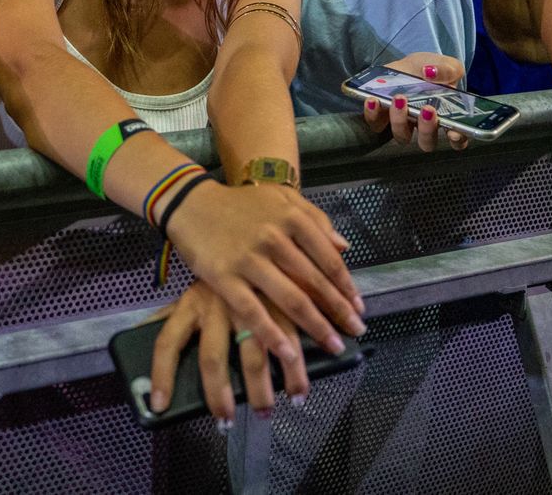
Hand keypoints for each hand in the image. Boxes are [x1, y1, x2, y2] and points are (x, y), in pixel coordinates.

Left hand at [149, 283, 307, 424]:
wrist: (252, 228)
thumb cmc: (218, 271)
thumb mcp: (192, 289)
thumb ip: (169, 313)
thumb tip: (136, 334)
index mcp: (190, 303)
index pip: (168, 342)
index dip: (161, 375)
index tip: (159, 406)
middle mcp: (217, 306)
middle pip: (213, 358)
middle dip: (218, 395)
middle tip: (225, 421)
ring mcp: (250, 305)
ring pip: (253, 355)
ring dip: (261, 390)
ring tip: (265, 413)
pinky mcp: (279, 303)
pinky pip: (287, 341)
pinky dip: (296, 369)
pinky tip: (298, 389)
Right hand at [164, 181, 361, 367]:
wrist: (192, 203)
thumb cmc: (242, 205)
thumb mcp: (282, 198)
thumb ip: (315, 219)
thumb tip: (344, 247)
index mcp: (291, 218)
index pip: (328, 258)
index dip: (346, 286)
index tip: (359, 306)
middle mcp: (274, 238)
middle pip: (315, 283)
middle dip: (339, 311)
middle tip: (356, 331)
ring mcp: (248, 259)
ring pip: (291, 299)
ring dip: (316, 327)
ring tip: (333, 346)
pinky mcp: (223, 277)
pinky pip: (253, 311)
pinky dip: (273, 334)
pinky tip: (289, 352)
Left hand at [361, 57, 469, 151]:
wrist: (408, 65)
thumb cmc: (431, 70)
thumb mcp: (447, 65)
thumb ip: (448, 70)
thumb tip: (430, 72)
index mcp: (447, 118)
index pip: (457, 139)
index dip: (457, 139)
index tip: (454, 131)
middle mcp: (425, 127)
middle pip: (427, 143)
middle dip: (427, 130)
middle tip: (426, 109)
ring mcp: (403, 124)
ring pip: (401, 136)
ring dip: (400, 120)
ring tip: (400, 99)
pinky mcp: (382, 118)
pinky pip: (375, 124)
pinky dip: (373, 114)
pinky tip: (374, 100)